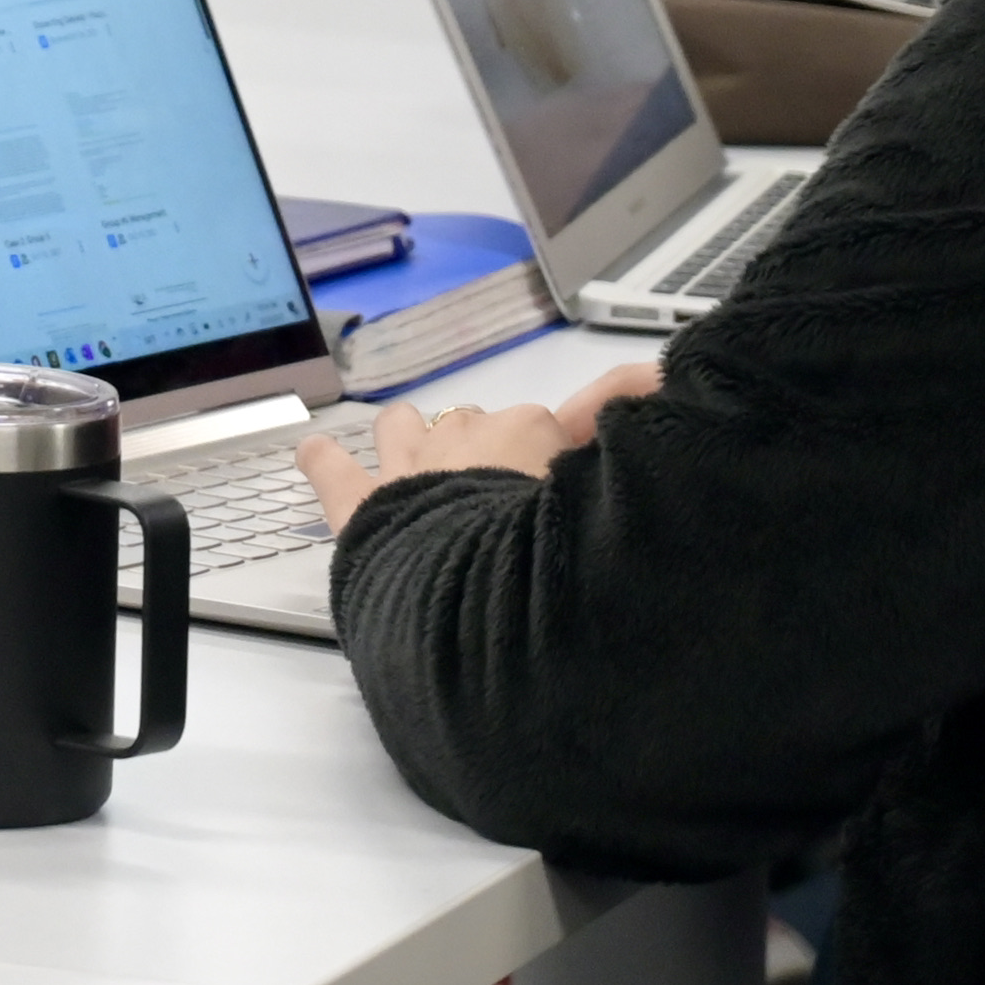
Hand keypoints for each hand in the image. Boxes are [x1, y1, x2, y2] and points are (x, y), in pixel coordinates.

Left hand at [292, 361, 661, 535]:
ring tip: (424, 479)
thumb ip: (631, 435)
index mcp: (531, 432)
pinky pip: (328, 464)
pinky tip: (319, 456)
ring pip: (405, 425)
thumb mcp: (614, 499)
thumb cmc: (554, 559)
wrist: (480, 602)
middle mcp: (466, 434)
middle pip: (480, 429)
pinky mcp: (359, 499)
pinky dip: (323, 461)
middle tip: (505, 511)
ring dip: (413, 445)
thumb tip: (665, 382)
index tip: (568, 467)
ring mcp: (408, 463)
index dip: (564, 448)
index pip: (556, 424)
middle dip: (488, 458)